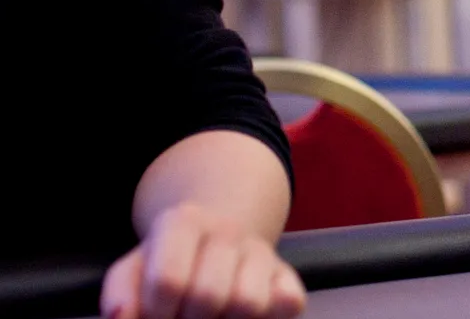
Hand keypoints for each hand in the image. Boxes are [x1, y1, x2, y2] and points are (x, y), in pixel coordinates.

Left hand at [100, 202, 304, 318]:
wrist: (214, 236)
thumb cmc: (165, 262)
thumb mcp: (132, 269)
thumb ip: (120, 293)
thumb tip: (122, 316)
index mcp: (183, 221)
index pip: (170, 280)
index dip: (157, 312)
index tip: (157, 314)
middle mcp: (227, 230)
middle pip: (208, 296)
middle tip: (182, 317)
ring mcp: (261, 250)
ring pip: (249, 303)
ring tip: (212, 317)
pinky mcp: (287, 273)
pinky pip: (289, 303)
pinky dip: (268, 317)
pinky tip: (242, 315)